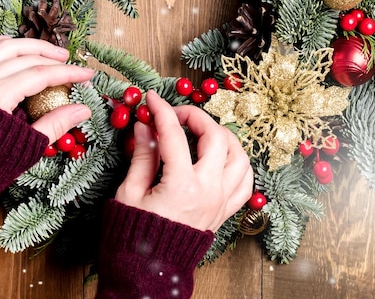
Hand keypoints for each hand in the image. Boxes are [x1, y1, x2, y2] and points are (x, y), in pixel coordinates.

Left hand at [0, 33, 92, 142]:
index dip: (68, 73)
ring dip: (30, 46)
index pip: (42, 75)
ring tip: (49, 52)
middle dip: (53, 59)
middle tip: (71, 64)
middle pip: (26, 58)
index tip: (87, 75)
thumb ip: (54, 124)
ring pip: (4, 47)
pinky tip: (9, 43)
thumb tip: (83, 109)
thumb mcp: (24, 148)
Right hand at [115, 90, 252, 231]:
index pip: (174, 134)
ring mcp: (222, 201)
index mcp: (182, 186)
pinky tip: (220, 156)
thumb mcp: (129, 192)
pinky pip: (245, 181)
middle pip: (216, 137)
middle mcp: (209, 191)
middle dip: (195, 116)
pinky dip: (237, 162)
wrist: (148, 274)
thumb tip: (145, 124)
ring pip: (240, 156)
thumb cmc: (133, 236)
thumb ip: (142, 155)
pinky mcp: (225, 211)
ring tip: (201, 131)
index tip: (152, 99)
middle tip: (175, 114)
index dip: (162, 111)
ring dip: (223, 136)